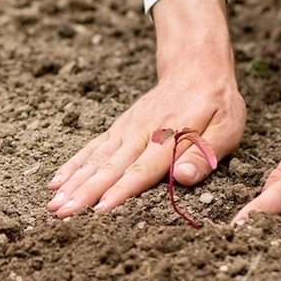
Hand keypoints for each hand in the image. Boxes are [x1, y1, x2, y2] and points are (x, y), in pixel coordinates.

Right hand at [47, 0, 245, 217]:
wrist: (195, 67)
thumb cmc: (216, 103)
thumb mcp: (227, 127)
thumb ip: (204, 154)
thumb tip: (182, 177)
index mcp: (169, 137)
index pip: (142, 170)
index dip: (120, 191)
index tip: (99, 210)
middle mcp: (142, 133)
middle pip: (110, 168)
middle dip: (84, 192)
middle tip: (62, 213)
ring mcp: (126, 129)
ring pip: (96, 159)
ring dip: (73, 182)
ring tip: (53, 203)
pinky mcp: (119, 127)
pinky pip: (92, 148)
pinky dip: (74, 165)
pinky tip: (57, 181)